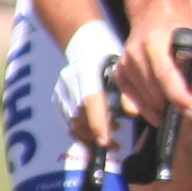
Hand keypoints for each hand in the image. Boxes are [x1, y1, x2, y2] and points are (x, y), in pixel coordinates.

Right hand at [56, 21, 125, 151]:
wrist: (88, 45)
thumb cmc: (112, 58)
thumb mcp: (123, 71)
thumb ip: (127, 92)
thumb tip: (133, 114)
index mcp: (87, 72)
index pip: (90, 102)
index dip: (98, 124)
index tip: (107, 142)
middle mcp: (70, 82)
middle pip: (79, 117)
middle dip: (96, 136)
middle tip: (115, 145)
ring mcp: (61, 91)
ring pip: (72, 123)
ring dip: (89, 137)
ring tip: (109, 140)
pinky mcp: (58, 99)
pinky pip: (68, 122)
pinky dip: (82, 133)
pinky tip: (97, 135)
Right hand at [120, 8, 191, 124]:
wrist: (155, 16)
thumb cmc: (181, 32)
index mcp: (155, 40)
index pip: (164, 73)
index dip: (177, 95)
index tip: (190, 110)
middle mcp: (135, 51)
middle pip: (152, 89)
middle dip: (170, 106)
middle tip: (186, 114)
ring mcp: (124, 62)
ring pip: (141, 96)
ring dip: (158, 109)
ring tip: (174, 111)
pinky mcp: (119, 71)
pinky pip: (129, 97)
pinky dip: (143, 108)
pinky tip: (157, 110)